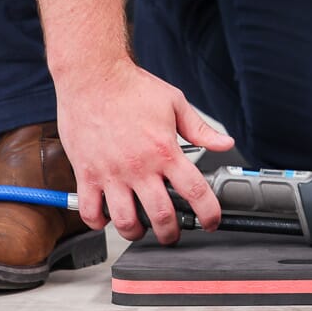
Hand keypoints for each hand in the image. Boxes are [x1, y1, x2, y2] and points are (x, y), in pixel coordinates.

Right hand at [54, 61, 235, 244]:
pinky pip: (90, 211)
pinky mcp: (86, 174)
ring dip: (136, 233)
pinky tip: (107, 217)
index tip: (211, 222)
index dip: (208, 213)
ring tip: (141, 229)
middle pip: (161, 216)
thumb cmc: (132, 88)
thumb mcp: (175, 103)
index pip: (194, 191)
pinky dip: (99, 222)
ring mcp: (111, 173)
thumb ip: (201, 129)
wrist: (93, 77)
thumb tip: (225, 143)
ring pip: (125, 221)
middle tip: (172, 233)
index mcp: (165, 151)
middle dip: (171, 233)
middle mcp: (139, 167)